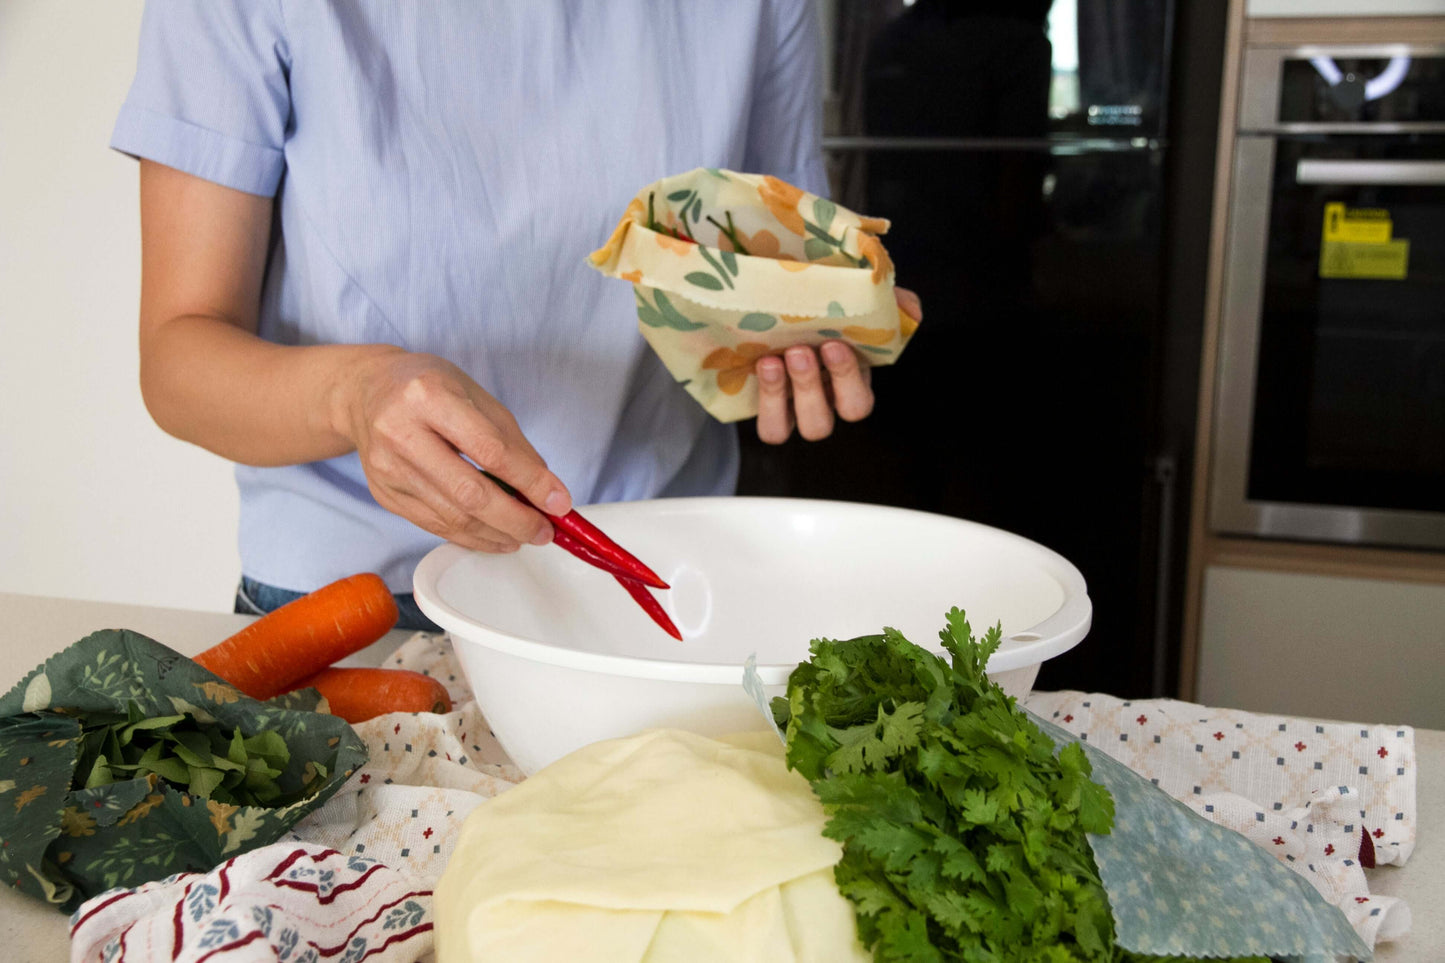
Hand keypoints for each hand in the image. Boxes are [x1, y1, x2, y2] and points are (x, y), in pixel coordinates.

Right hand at [336, 350, 572, 552]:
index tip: (559, 503)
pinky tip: (496, 537)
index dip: (530, 482)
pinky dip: (472, 537)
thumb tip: (546, 491)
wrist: (366, 392)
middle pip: (469, 494)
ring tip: (527, 536)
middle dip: (516, 520)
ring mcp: (387, 468)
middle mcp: (401, 433)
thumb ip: (512, 443)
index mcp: (429, 397)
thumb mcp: (476, 396)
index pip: (490, 451)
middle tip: (545, 531)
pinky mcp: (383, 494)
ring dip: (497, 534)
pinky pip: (435, 525)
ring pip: (452, 517)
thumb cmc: (429, 388)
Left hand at [754, 286, 922, 443]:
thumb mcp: (856, 291)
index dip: (848, 379)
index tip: (834, 345)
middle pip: (828, 421)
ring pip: (804, 428)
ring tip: (774, 361)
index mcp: (852, 380)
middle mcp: (827, 401)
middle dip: (813, 387)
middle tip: (800, 352)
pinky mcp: (766, 408)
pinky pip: (772, 429)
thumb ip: (888, 299)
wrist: (779, 294)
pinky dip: (766, 405)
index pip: (858, 402)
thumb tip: (911, 311)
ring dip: (785, 398)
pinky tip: (759, 366)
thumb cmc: (822, 299)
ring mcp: (796, 409)